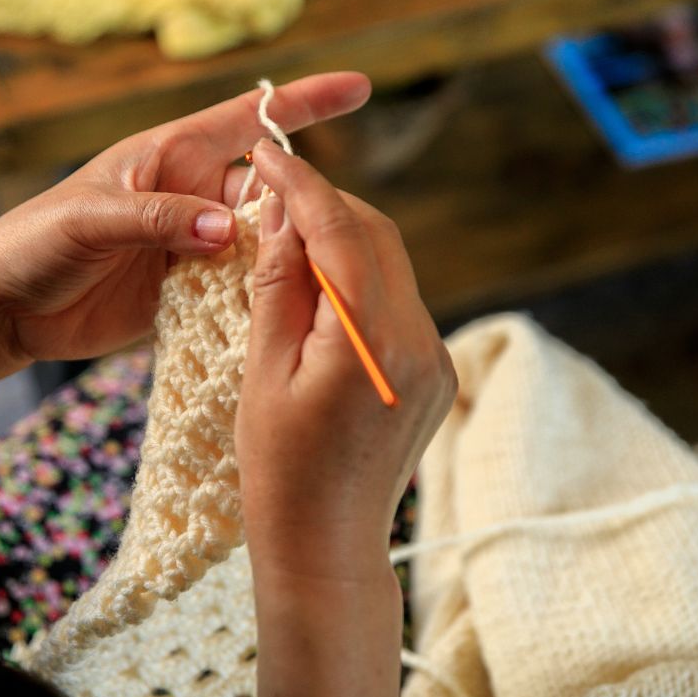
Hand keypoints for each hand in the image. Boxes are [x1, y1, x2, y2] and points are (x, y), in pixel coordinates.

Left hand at [0, 72, 371, 362]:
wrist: (4, 309)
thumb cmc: (33, 244)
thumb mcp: (91, 221)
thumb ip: (159, 219)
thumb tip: (229, 228)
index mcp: (168, 157)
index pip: (247, 120)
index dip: (304, 103)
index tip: (359, 89)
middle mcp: (188, 194)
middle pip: (267, 189)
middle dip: (304, 204)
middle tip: (334, 233)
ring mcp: (188, 242)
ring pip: (260, 241)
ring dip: (286, 256)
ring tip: (314, 277)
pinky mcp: (183, 288)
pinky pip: (236, 285)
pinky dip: (259, 295)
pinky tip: (281, 311)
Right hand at [235, 139, 456, 580]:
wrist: (327, 544)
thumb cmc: (280, 470)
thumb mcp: (263, 371)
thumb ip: (279, 285)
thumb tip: (285, 213)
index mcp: (371, 342)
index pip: (340, 231)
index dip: (301, 183)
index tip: (266, 152)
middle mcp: (419, 341)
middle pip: (377, 236)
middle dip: (326, 204)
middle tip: (272, 194)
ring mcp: (434, 357)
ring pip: (390, 264)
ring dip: (342, 239)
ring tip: (287, 239)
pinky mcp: (434, 371)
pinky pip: (397, 301)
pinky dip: (359, 279)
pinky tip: (319, 289)